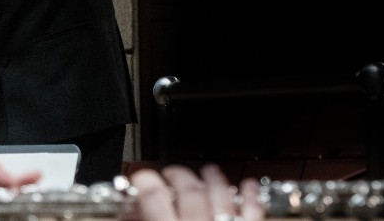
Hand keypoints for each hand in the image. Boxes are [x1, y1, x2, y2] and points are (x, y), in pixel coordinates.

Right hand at [130, 164, 263, 220]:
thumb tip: (131, 214)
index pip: (154, 199)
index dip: (145, 181)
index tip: (141, 177)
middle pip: (189, 192)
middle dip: (179, 176)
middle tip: (171, 172)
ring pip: (220, 196)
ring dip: (213, 179)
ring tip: (208, 170)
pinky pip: (252, 212)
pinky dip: (251, 197)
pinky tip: (248, 185)